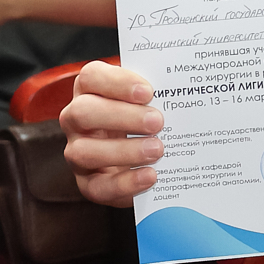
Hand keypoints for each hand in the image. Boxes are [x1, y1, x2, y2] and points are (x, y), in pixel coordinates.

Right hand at [59, 61, 162, 206]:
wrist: (142, 155)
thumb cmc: (146, 116)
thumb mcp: (149, 100)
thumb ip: (159, 92)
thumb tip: (186, 90)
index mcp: (90, 90)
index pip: (90, 77)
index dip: (117, 82)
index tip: (148, 91)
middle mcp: (77, 119)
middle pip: (83, 112)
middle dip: (122, 116)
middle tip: (157, 122)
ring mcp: (78, 151)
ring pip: (84, 151)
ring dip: (123, 151)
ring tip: (157, 149)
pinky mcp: (88, 182)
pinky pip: (98, 186)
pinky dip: (125, 182)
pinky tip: (150, 175)